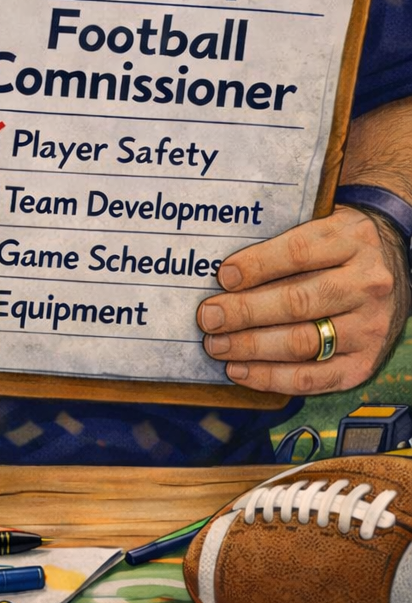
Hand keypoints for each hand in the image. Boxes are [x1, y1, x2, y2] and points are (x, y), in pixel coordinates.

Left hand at [197, 206, 409, 393]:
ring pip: (303, 342)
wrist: (397, 267)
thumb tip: (225, 270)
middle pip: (298, 302)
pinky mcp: (364, 363)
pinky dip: (273, 378)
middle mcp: (366, 285)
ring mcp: (369, 327)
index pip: (299, 253)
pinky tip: (241, 370)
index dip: (257, 266)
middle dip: (245, 312)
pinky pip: (315, 378)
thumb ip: (283, 239)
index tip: (223, 277)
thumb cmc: (341, 244)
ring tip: (217, 345)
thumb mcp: (323, 223)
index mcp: (351, 240)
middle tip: (209, 317)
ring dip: (252, 347)